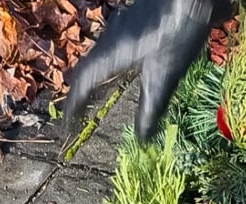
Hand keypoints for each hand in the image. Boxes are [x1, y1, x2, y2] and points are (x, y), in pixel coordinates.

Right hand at [65, 0, 228, 139]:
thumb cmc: (176, 36)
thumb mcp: (164, 79)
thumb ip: (150, 111)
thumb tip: (141, 142)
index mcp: (112, 54)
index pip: (83, 81)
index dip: (75, 103)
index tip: (68, 122)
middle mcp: (110, 38)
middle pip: (87, 66)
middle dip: (82, 92)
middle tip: (79, 112)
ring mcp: (122, 26)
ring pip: (99, 54)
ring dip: (94, 76)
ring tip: (96, 94)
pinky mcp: (135, 20)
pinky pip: (112, 46)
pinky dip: (109, 64)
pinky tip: (121, 68)